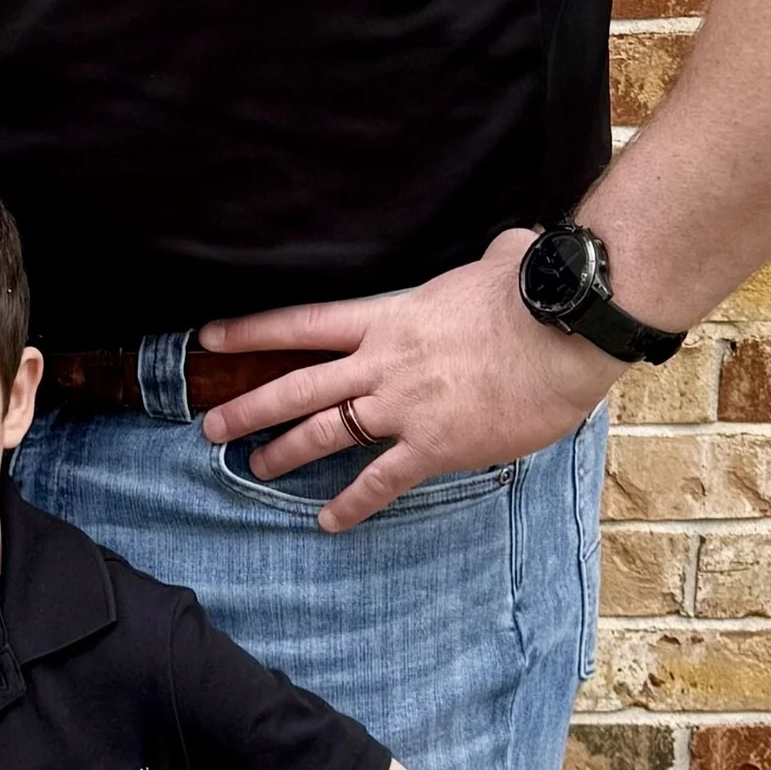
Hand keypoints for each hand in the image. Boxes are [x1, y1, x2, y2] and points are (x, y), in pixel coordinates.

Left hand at [198, 229, 624, 532]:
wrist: (561, 331)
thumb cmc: (531, 290)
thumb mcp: (500, 258)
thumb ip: (490, 257)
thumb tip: (511, 247)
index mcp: (388, 316)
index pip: (302, 323)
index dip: (251, 332)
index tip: (211, 339)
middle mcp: (381, 362)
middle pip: (297, 386)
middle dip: (248, 407)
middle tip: (208, 425)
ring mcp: (402, 406)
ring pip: (325, 434)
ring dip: (284, 453)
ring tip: (252, 469)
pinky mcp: (433, 446)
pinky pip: (381, 481)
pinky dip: (352, 504)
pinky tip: (329, 522)